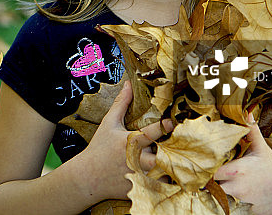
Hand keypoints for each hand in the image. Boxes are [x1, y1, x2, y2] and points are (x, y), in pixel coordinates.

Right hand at [74, 81, 172, 201]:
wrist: (88, 178)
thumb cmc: (99, 148)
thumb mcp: (109, 123)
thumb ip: (121, 103)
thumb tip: (129, 84)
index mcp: (131, 142)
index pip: (151, 132)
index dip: (164, 126)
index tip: (172, 122)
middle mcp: (137, 159)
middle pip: (163, 157)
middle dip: (173, 153)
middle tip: (184, 148)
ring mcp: (139, 176)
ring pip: (165, 173)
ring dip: (172, 168)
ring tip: (181, 163)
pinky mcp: (141, 188)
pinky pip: (160, 187)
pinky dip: (166, 182)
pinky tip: (172, 178)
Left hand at [214, 114, 271, 214]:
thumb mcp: (261, 148)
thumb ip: (251, 131)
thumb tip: (246, 112)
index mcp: (236, 170)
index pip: (211, 171)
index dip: (208, 169)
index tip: (208, 165)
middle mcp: (237, 186)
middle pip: (215, 186)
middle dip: (214, 181)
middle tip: (217, 175)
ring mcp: (243, 200)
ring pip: (225, 196)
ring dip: (226, 190)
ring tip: (232, 183)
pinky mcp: (250, 211)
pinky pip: (237, 207)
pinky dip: (238, 201)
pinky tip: (244, 194)